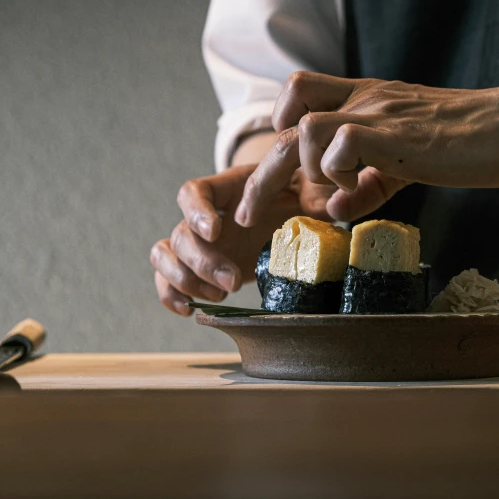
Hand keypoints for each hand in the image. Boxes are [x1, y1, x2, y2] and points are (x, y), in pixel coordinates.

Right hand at [150, 164, 335, 315]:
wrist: (296, 208)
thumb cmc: (303, 194)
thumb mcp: (313, 189)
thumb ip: (318, 195)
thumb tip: (333, 207)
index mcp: (229, 188)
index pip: (194, 192)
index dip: (197, 211)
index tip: (215, 230)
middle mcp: (208, 215)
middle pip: (181, 233)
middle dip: (203, 262)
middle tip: (232, 283)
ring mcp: (201, 241)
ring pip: (165, 254)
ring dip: (185, 279)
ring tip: (219, 296)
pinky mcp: (201, 267)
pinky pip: (168, 279)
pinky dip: (170, 295)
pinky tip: (188, 310)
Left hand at [234, 71, 498, 226]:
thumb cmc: (467, 143)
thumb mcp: (407, 164)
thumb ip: (369, 185)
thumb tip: (334, 211)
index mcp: (364, 100)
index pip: (297, 99)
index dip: (277, 137)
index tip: (277, 181)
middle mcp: (364, 99)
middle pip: (286, 121)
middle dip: (260, 176)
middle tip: (247, 216)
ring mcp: (380, 114)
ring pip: (305, 127)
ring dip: (307, 169)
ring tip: (335, 190)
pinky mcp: (399, 135)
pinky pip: (343, 144)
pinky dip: (339, 173)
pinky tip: (358, 190)